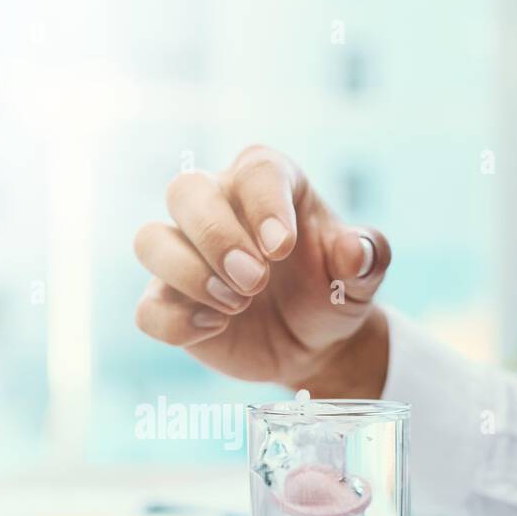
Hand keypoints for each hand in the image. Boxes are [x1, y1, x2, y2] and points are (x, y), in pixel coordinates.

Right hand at [133, 145, 391, 396]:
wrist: (315, 343)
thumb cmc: (334, 292)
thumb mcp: (364, 277)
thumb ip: (369, 255)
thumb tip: (355, 250)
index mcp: (268, 185)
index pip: (254, 172)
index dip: (264, 206)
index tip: (282, 249)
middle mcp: (218, 208)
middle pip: (185, 191)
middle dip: (217, 237)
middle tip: (256, 282)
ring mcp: (185, 255)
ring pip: (150, 240)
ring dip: (188, 274)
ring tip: (238, 306)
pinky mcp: (169, 302)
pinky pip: (147, 309)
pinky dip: (177, 323)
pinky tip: (216, 328)